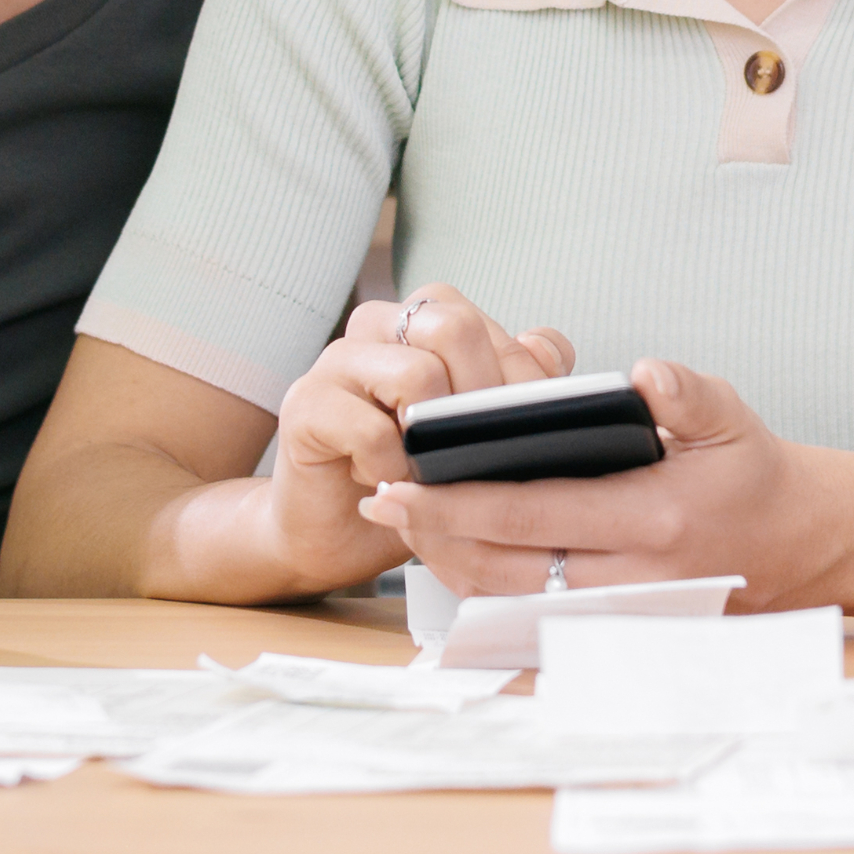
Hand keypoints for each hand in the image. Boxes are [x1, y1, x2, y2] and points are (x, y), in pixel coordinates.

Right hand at [261, 284, 573, 594]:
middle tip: (484, 451)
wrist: (337, 532)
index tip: (529, 431)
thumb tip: (548, 350)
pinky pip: (372, 429)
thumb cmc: (412, 477)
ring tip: (431, 473)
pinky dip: (394, 468)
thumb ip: (516, 386)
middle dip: (485, 398)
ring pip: (418, 374)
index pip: (486, 324)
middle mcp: (377, 326)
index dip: (519, 378)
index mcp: (420, 321)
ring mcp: (337, 360)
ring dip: (438, 440)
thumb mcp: (476, 436)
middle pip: (454, 326)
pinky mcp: (305, 405)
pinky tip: (388, 484)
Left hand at [354, 359, 851, 609]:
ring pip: (513, 601)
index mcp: (654, 518)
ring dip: (452, 567)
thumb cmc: (752, 473)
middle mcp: (634, 576)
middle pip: (505, 568)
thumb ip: (686, 394)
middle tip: (383, 502)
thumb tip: (645, 375)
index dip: (458, 501)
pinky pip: (537, 621)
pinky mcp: (620, 629)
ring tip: (406, 525)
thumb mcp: (730, 416)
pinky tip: (455, 561)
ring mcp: (624, 612)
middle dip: (435, 538)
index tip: (402, 482)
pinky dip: (488, 595)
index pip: (532, 512)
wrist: (802, 544)